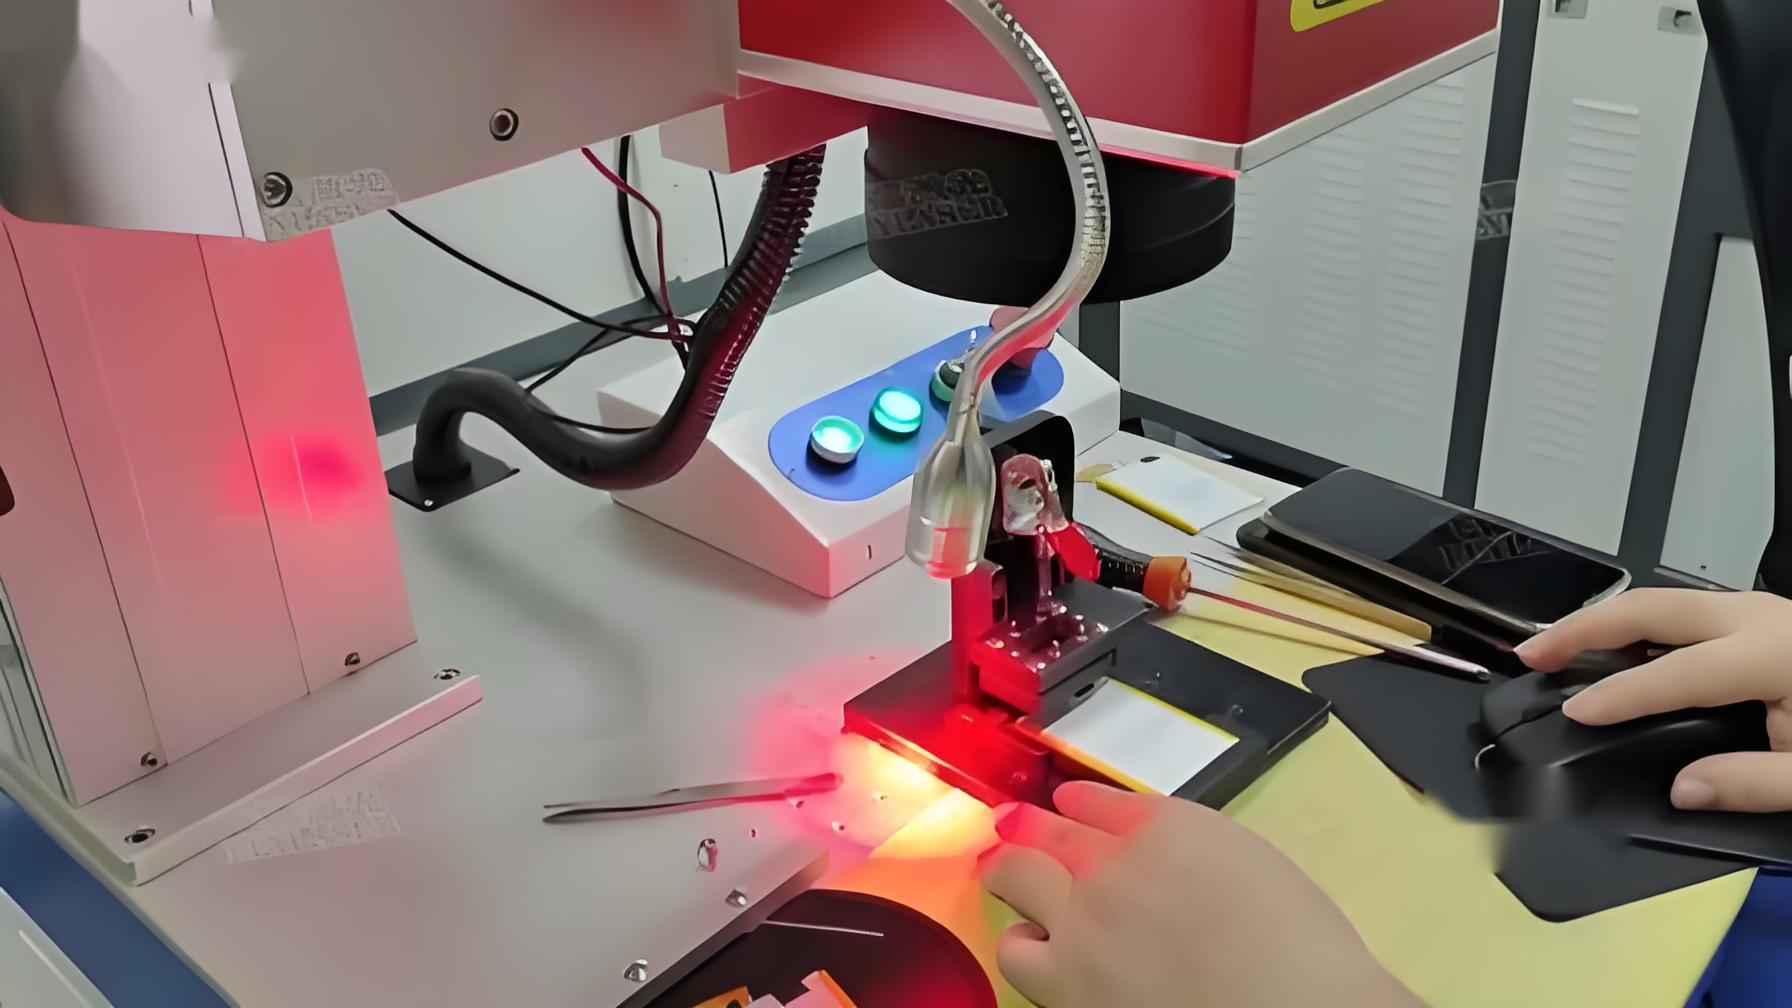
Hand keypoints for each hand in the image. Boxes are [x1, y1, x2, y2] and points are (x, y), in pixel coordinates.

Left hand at [978, 782, 1418, 1007]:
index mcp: (1165, 826)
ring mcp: (1079, 924)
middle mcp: (1109, 864)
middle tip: (1011, 827)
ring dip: (1011, 876)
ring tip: (1010, 883)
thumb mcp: (1252, 863)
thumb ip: (1192, 847)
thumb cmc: (1300, 947)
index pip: (1095, 800)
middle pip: (1041, 830)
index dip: (1077, 802)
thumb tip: (1160, 854)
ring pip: (1014, 879)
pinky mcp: (1065, 985)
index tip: (1069, 804)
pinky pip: (1017, 953)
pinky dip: (1022, 944)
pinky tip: (1033, 948)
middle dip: (1024, 826)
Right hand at [1516, 589, 1791, 811]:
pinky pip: (1679, 610)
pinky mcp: (1755, 618)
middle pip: (1648, 607)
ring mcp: (1755, 609)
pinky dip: (1633, 625)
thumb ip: (1755, 784)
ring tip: (1555, 648)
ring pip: (1659, 600)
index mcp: (1773, 653)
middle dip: (1581, 628)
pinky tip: (1612, 648)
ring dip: (1601, 622)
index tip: (1571, 713)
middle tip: (1530, 653)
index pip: (1677, 672)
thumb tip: (1683, 789)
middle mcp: (1757, 617)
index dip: (1619, 694)